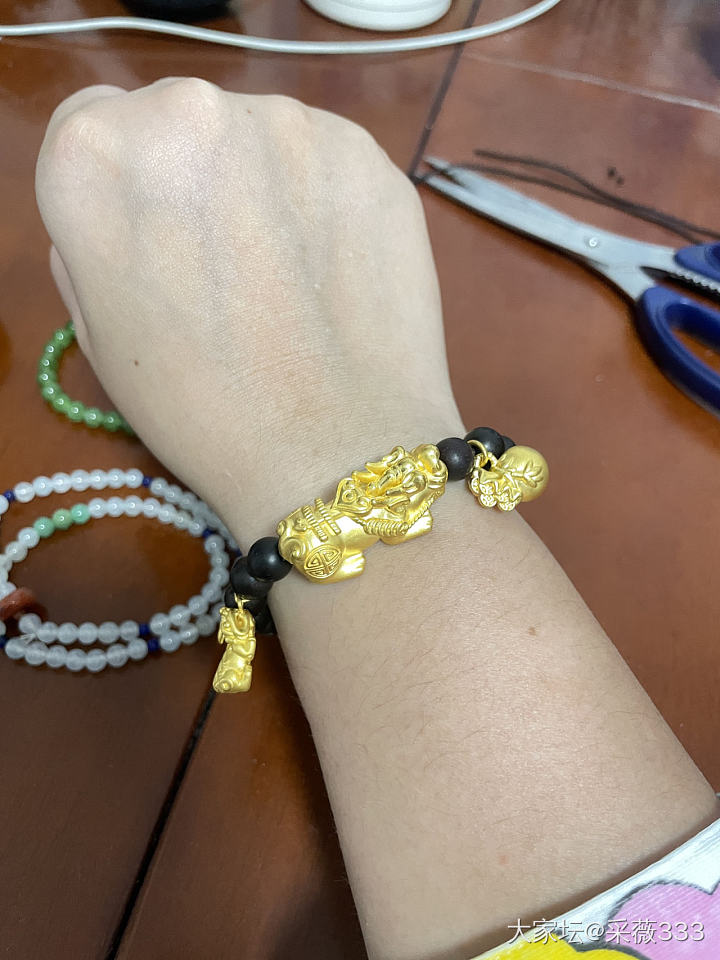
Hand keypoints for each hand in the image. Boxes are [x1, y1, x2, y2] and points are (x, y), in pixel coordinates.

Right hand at [35, 78, 464, 541]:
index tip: (154, 237)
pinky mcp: (366, 151)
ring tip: (287, 275)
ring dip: (263, 183)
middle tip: (226, 263)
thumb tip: (126, 209)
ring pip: (258, 134)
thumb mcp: (101, 333)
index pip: (90, 124)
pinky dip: (323, 198)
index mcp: (95, 156)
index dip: (123, 187)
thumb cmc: (201, 411)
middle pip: (177, 120)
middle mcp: (187, 112)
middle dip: (193, 177)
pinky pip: (325, 158)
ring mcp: (289, 123)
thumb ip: (94, 241)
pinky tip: (332, 269)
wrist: (334, 452)